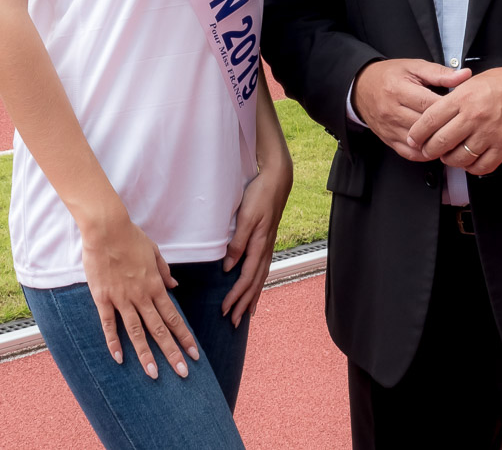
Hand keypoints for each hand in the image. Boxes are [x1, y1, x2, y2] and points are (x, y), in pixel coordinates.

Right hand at [80, 212, 199, 378]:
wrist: (106, 229)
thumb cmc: (131, 237)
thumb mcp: (154, 252)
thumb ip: (164, 271)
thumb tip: (174, 286)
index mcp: (155, 285)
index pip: (173, 317)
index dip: (185, 337)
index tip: (194, 354)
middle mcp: (141, 296)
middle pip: (159, 330)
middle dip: (172, 353)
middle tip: (182, 373)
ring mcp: (121, 299)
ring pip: (136, 332)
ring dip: (146, 355)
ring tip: (154, 374)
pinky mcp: (103, 298)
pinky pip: (109, 324)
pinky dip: (113, 342)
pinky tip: (119, 358)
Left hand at [220, 159, 292, 325]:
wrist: (277, 180)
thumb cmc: (260, 195)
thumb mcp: (245, 217)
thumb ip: (238, 242)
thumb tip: (229, 268)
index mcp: (259, 246)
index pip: (246, 279)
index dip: (235, 296)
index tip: (224, 310)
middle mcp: (265, 250)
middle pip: (254, 284)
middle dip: (243, 304)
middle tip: (232, 322)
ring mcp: (268, 246)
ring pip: (260, 279)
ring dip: (252, 297)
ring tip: (245, 314)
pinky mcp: (267, 241)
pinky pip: (262, 269)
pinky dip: (258, 283)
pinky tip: (254, 288)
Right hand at [353, 58, 470, 160]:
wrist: (361, 87)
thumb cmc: (389, 75)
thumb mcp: (413, 67)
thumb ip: (439, 73)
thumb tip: (464, 76)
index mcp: (398, 89)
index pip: (428, 104)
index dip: (448, 108)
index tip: (463, 107)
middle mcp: (391, 111)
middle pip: (424, 125)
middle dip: (445, 126)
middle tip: (462, 124)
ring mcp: (389, 127)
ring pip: (418, 142)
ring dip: (436, 142)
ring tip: (452, 137)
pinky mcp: (387, 139)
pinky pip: (409, 153)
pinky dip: (425, 153)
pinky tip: (436, 147)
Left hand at [406, 67, 501, 174]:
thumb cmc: (500, 85)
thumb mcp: (470, 82)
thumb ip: (450, 99)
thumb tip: (430, 115)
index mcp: (463, 98)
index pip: (431, 119)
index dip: (417, 133)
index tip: (413, 138)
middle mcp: (474, 117)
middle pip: (441, 142)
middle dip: (429, 150)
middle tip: (427, 150)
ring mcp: (489, 134)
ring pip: (459, 158)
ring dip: (449, 160)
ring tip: (448, 155)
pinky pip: (481, 166)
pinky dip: (471, 168)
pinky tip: (468, 161)